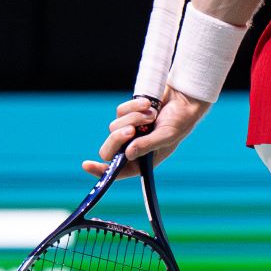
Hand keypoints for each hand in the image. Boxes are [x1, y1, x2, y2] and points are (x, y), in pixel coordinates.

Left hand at [80, 89, 210, 179]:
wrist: (184, 99)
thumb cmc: (180, 122)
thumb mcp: (166, 136)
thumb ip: (147, 145)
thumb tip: (127, 153)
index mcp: (141, 161)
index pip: (116, 171)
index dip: (99, 170)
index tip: (87, 164)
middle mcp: (132, 147)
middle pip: (109, 149)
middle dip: (117, 139)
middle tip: (131, 131)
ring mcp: (129, 129)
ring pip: (114, 127)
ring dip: (133, 119)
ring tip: (151, 114)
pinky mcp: (128, 113)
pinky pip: (120, 111)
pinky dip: (133, 107)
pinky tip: (148, 104)